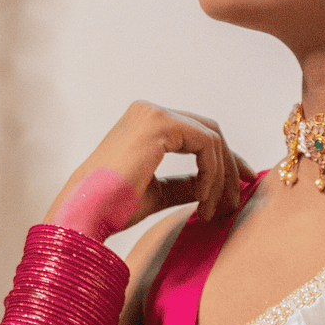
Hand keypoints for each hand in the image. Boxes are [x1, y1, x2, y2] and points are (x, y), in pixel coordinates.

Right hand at [47, 102, 252, 232]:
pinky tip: (204, 201)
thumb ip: (185, 184)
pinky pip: (206, 145)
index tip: (239, 187)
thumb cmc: (112, 207)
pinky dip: (212, 174)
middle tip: (236, 200)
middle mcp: (149, 111)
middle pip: (209, 132)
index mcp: (146, 124)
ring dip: (221, 177)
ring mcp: (154, 114)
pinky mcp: (159, 124)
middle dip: (230, 166)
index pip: (198, 134)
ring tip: (216, 211)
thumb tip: (211, 187)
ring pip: (211, 138)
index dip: (224, 161)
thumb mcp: (158, 193)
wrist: (86, 212)